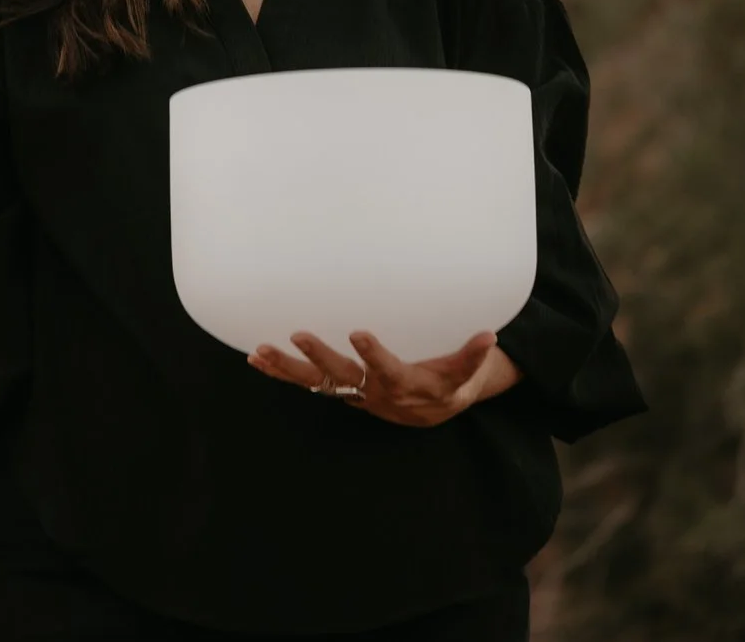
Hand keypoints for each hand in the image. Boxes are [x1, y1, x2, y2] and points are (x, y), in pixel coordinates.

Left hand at [248, 329, 518, 427]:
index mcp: (406, 387)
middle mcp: (374, 394)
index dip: (374, 355)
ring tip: (262, 351)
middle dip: (321, 358)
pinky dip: (281, 372)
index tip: (358, 332)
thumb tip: (489, 335)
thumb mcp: (465, 374)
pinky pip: (307, 384)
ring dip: (288, 368)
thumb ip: (472, 356)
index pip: (388, 372)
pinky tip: (255, 358)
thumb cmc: (450, 384)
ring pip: (317, 385)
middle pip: (344, 378)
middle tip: (299, 334)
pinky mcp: (338, 390)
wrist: (431, 411)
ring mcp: (353, 394)